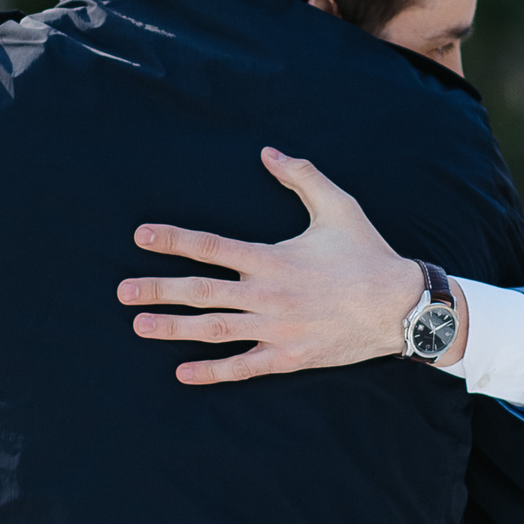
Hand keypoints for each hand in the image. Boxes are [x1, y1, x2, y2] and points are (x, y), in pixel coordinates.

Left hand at [118, 148, 437, 384]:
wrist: (401, 307)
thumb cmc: (368, 254)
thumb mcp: (338, 206)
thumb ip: (301, 176)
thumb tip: (268, 151)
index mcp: (272, 258)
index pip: (211, 246)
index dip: (173, 240)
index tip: (141, 236)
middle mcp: (267, 295)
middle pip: (200, 291)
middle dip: (158, 290)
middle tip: (122, 291)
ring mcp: (275, 330)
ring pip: (214, 330)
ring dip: (174, 329)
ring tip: (139, 326)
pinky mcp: (289, 357)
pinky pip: (243, 367)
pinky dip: (212, 371)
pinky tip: (182, 372)